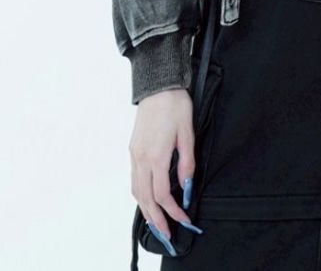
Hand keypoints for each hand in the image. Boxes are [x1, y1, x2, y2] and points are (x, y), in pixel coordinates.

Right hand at [129, 87, 197, 246]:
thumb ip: (187, 162)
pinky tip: (147, 200)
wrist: (158, 85)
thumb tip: (187, 186)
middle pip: (146, 198)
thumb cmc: (175, 105)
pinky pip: (134, 179)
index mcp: (156, 155)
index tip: (184, 219)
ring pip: (136, 191)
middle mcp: (141, 158)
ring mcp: (134, 154)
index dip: (173, 210)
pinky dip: (139, 195)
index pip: (162, 194)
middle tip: (167, 235)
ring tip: (156, 224)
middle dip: (157, 219)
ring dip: (146, 210)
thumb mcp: (187, 132)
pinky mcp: (133, 149)